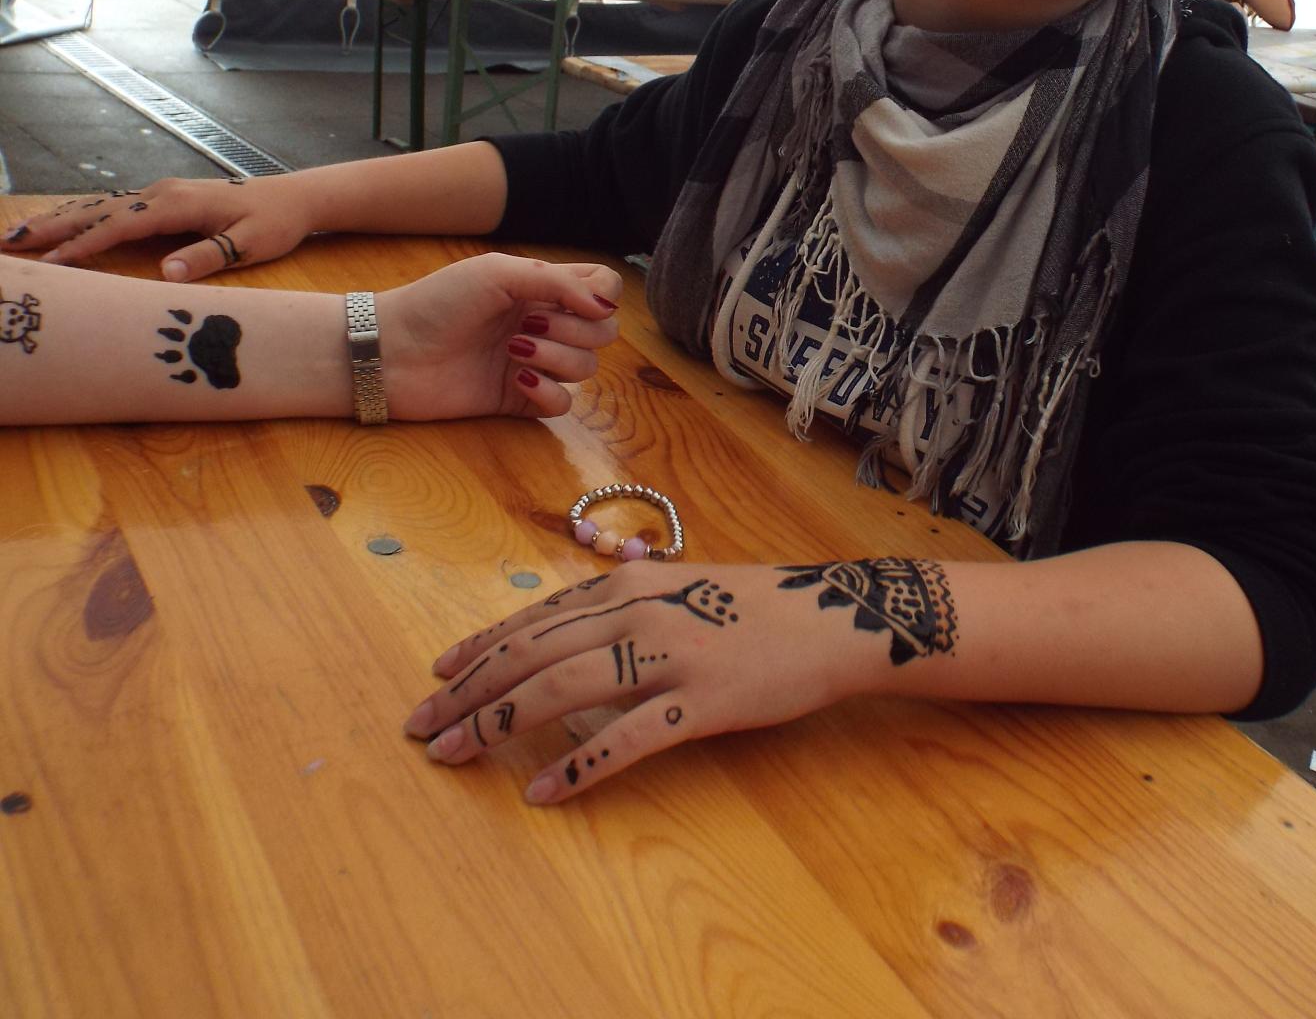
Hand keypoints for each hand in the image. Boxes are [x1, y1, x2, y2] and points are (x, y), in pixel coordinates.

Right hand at [1, 174, 316, 279]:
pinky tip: (59, 225)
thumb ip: (208, 257)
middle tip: (10, 241)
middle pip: (97, 211)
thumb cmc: (274, 224)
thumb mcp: (249, 245)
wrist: (293, 198)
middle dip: (52, 226)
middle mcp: (161, 193)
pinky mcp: (161, 200)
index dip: (86, 245)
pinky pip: (112, 208)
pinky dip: (81, 217)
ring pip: (99, 207)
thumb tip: (167, 273)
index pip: (121, 226)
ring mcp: (159, 194)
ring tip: (19, 234)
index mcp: (177, 204)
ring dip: (58, 220)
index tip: (55, 261)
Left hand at [379, 253, 622, 419]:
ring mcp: (534, 362)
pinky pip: (563, 404)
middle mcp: (544, 324)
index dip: (601, 296)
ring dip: (559, 358)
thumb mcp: (498, 272)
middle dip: (577, 330)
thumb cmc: (438, 301)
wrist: (390, 351)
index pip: (604, 288)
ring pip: (586, 368)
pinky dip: (549, 392)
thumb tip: (607, 309)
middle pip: (603, 332)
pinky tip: (519, 379)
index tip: (575, 301)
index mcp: (542, 289)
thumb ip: (559, 283)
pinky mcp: (519, 399)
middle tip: (531, 325)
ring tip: (515, 351)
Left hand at [404, 556, 957, 801]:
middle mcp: (636, 612)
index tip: (436, 678)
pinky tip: (544, 792)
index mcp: (627, 583)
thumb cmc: (756, 605)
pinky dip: (579, 766)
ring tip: (455, 755)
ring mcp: (669, 656)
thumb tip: (559, 632)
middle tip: (420, 727)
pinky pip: (627, 738)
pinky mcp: (701, 702)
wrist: (833, 618)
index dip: (477, 651)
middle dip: (466, 693)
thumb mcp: (679, 586)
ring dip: (498, 724)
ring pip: (560, 689)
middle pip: (530, 654)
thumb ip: (620, 605)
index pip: (532, 620)